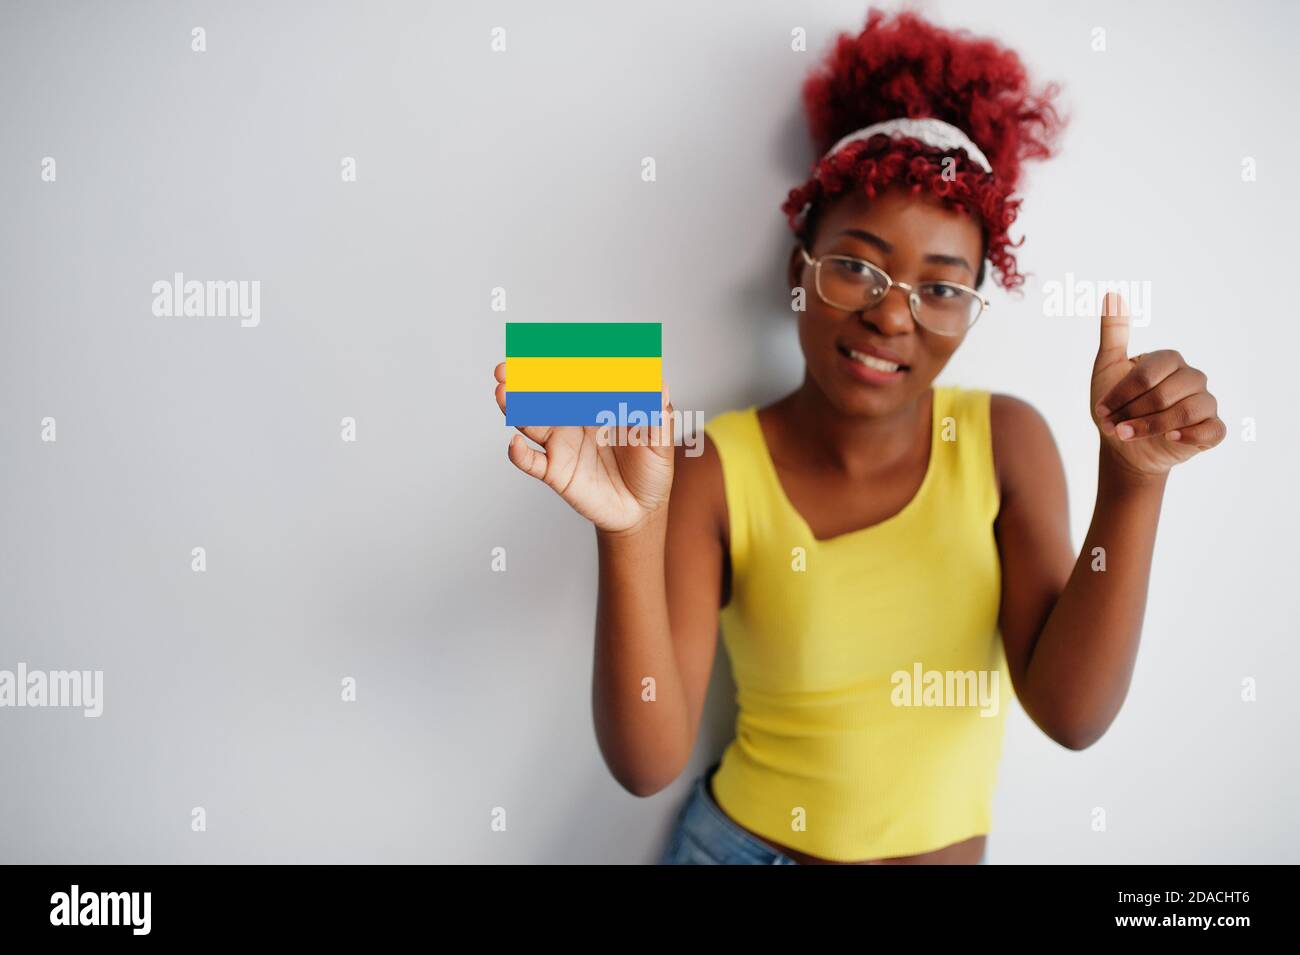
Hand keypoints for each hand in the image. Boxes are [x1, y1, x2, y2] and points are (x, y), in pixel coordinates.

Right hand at [493, 362, 675, 533]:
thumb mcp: (661, 441)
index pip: (576, 378)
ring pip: (531, 421)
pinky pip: (532, 462)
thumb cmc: (651, 469)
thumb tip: (660, 384)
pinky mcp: (556, 471)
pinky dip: (520, 455)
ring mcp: (561, 444)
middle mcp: (574, 419)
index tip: (551, 349)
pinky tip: (514, 445)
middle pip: (544, 394)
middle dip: (524, 378)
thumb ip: (657, 414)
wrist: (642, 511)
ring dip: (515, 407)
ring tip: (503, 393)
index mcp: (597, 404)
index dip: (562, 363)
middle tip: (508, 366)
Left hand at [1090, 292, 1225, 476]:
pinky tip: (1171, 438)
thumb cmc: (1116, 406)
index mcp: (1168, 360)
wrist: (1124, 447)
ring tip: (1125, 435)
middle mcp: (1192, 377)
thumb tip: (1112, 294)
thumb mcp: (1107, 367)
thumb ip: (1113, 333)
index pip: (1147, 374)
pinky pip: (1213, 430)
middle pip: (1165, 394)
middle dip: (1132, 413)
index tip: (1101, 410)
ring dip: (1150, 427)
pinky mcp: (1212, 428)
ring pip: (1186, 412)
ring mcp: (1205, 402)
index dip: (1121, 394)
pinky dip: (1191, 435)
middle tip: (1112, 426)